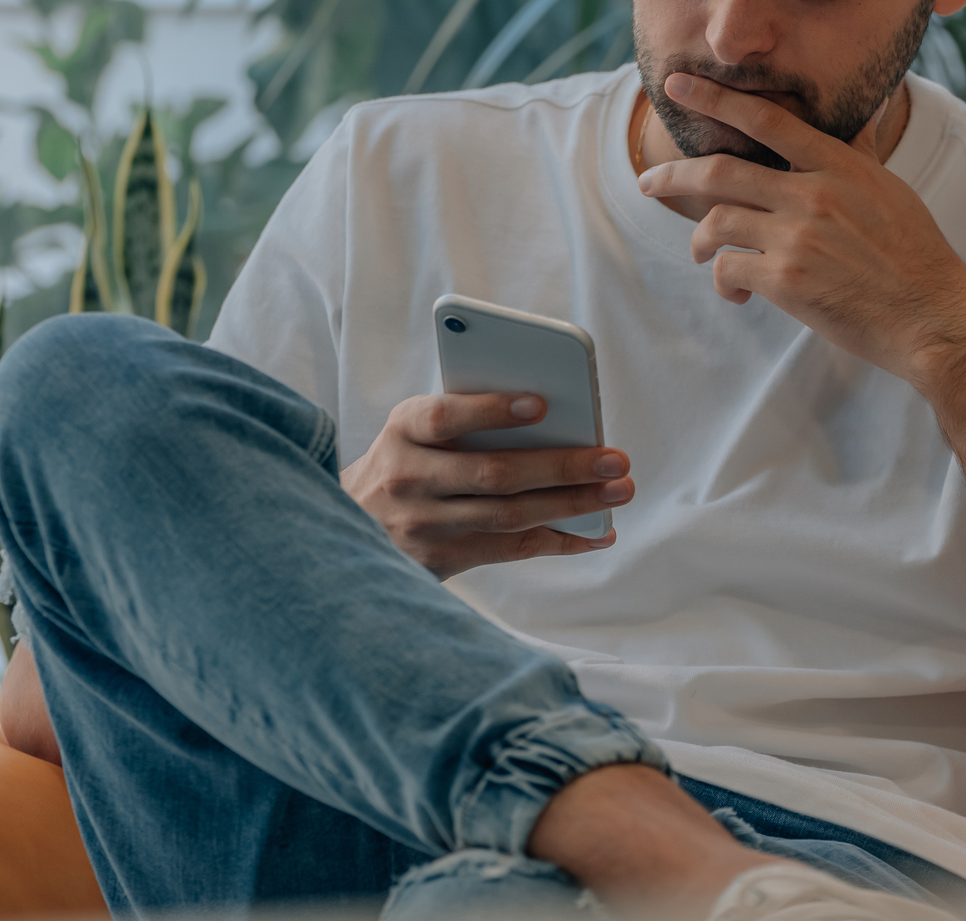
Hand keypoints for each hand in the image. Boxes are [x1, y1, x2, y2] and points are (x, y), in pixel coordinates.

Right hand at [341, 392, 632, 578]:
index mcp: (402, 431)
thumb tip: (555, 416)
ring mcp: (422, 526)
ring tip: (619, 492)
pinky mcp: (439, 561)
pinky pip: (511, 550)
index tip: (542, 403)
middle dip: (561, 467)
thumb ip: (467, 417)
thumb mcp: (416, 428)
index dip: (491, 411)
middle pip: (493, 474)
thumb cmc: (408, 458)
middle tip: (615, 459)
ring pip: (508, 516)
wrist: (347, 520)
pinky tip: (599, 533)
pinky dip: (560, 541)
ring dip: (572, 505)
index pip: (443, 418)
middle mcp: (407, 479)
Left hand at [639, 72, 965, 390]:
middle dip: (672, 176)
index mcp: (838, 166)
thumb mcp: (891, 189)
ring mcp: (797, 238)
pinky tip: (739, 291)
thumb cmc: (915, 253)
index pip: (766, 120)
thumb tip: (871, 108)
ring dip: (699, 240)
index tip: (677, 85)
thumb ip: (862, 150)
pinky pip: (729, 270)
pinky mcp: (787, 281)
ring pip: (716, 223)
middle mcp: (813, 194)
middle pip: (720, 172)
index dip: (715, 98)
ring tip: (703, 252)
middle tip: (649, 181)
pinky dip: (724, 281)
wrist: (932, 314)